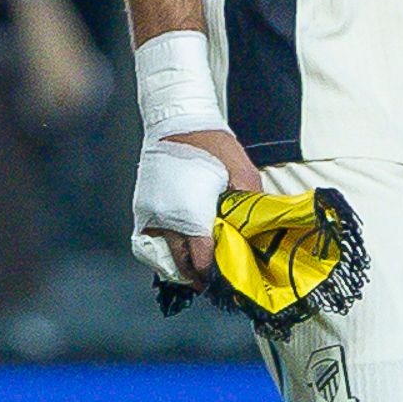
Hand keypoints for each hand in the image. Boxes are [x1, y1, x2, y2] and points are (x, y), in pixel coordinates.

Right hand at [128, 125, 256, 287]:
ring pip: (162, 256)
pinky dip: (164, 251)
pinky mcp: (142, 209)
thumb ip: (251, 204)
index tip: (227, 279)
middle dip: (197, 275)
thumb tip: (260, 231)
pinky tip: (180, 250)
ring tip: (197, 269)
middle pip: (180, 264)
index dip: (214, 272)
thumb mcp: (242, 171)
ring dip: (180, 266)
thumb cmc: (211, 144)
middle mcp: (167, 219)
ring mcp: (151, 215)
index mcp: (192, 213)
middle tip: (214, 280)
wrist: (177, 121)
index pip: (201, 259)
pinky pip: (149, 242)